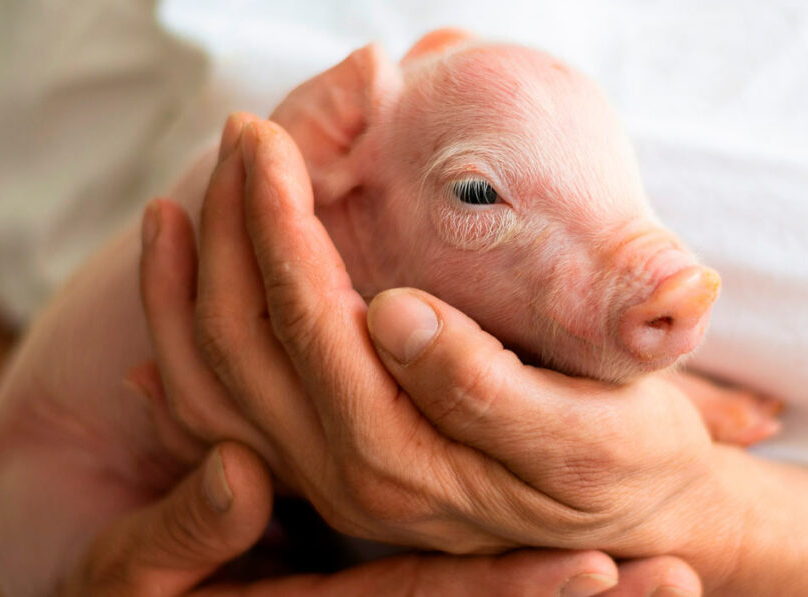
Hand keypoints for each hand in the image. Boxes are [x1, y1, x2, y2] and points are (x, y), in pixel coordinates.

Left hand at [139, 112, 711, 590]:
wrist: (634, 517)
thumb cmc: (627, 460)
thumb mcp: (587, 432)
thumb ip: (485, 386)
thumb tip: (394, 313)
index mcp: (403, 462)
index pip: (313, 322)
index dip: (281, 224)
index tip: (271, 142)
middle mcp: (345, 479)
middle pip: (244, 341)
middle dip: (232, 227)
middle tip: (241, 138)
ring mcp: (326, 480)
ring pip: (214, 380)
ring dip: (184, 287)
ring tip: (174, 207)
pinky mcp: (326, 472)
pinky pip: (223, 418)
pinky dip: (184, 356)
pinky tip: (173, 305)